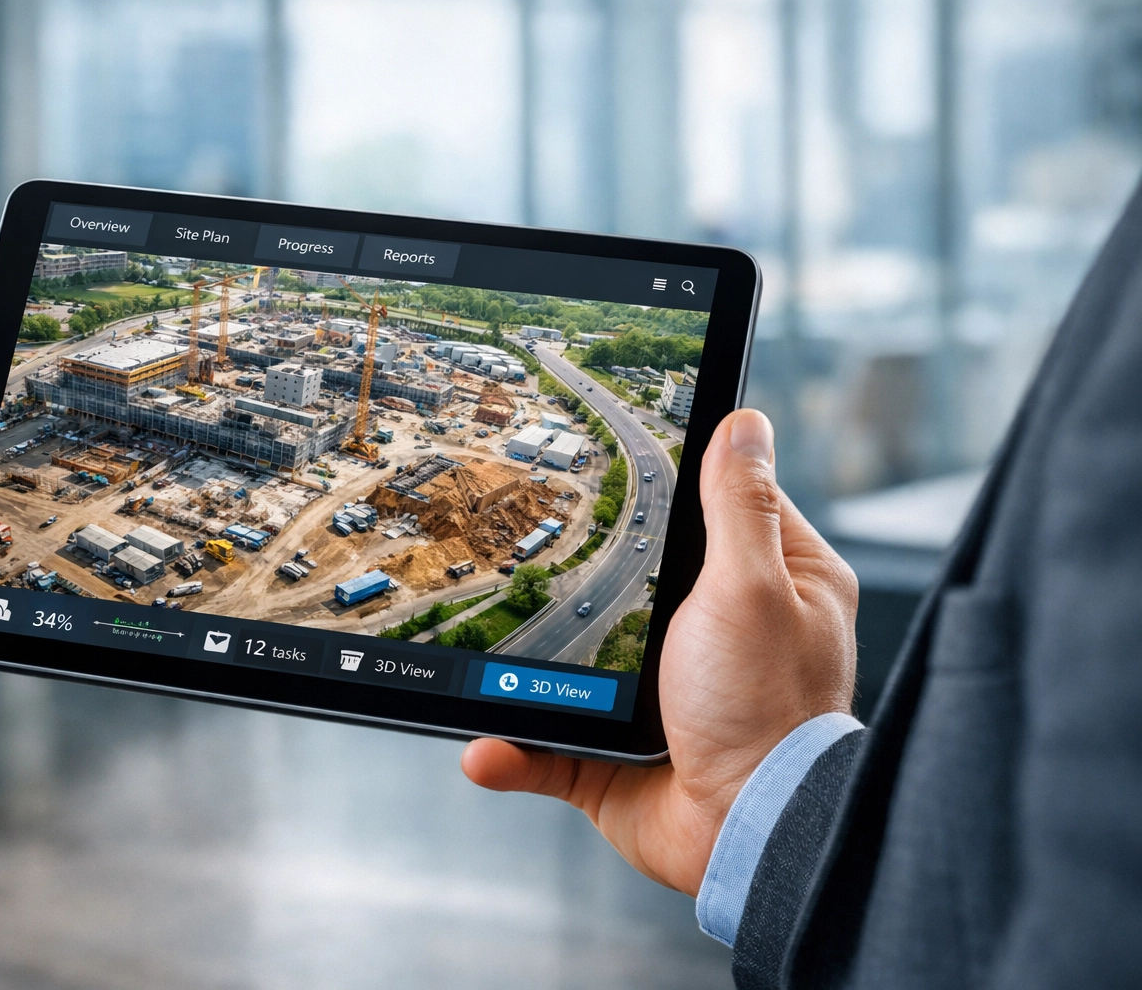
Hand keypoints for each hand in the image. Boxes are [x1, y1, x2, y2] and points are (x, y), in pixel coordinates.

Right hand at [462, 409, 857, 895]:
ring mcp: (667, 700)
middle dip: (583, 571)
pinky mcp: (621, 759)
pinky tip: (486, 744)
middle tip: (525, 541)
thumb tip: (745, 423)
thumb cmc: (769, 709)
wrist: (750, 836)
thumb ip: (737, 505)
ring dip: (527, 669)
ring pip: (582, 663)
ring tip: (486, 651)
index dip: (679, 479)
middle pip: (638, 580)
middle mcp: (723, 640)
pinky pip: (550, 748)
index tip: (619, 449)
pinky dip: (515, 751)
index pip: (723, 509)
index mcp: (774, 589)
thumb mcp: (751, 585)